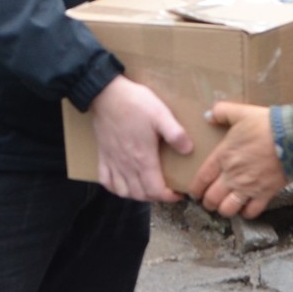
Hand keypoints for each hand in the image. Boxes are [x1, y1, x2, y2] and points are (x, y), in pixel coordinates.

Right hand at [89, 75, 191, 202]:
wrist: (106, 94)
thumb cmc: (134, 103)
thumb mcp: (161, 114)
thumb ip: (176, 134)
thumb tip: (189, 150)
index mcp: (143, 159)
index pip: (156, 190)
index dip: (169, 197)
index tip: (178, 193)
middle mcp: (127, 165)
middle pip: (141, 195)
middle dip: (156, 197)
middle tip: (166, 189)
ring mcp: (113, 162)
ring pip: (124, 192)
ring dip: (137, 195)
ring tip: (147, 188)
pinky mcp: (103, 156)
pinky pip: (106, 181)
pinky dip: (115, 188)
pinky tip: (123, 183)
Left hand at [190, 101, 285, 218]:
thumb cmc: (266, 125)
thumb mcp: (241, 112)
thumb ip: (222, 112)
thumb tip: (208, 115)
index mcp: (223, 157)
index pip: (201, 179)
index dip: (195, 189)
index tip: (194, 192)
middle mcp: (232, 176)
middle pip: (212, 198)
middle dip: (208, 202)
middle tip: (210, 200)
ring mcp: (248, 187)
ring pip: (228, 210)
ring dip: (224, 210)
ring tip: (226, 206)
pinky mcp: (265, 194)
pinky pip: (251, 212)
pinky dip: (247, 213)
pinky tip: (246, 208)